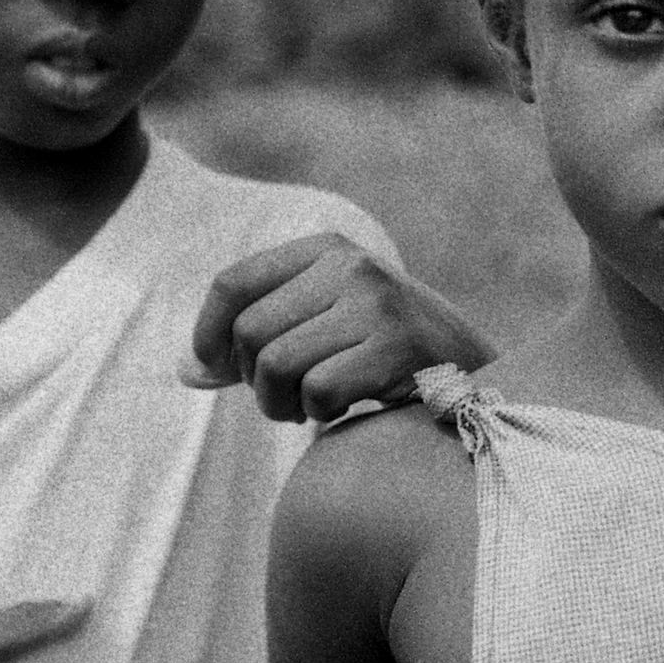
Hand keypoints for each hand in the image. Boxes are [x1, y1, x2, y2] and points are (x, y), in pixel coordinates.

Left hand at [179, 232, 492, 421]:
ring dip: (282, 404)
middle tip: (284, 398)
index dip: (209, 334)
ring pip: (276, 364)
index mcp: (327, 248)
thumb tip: (185, 370)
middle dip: (253, 380)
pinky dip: (320, 414)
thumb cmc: (384, 354)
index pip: (233, 283)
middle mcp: (351, 265)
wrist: (478, 373)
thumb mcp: (322, 326)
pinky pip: (318, 391)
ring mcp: (377, 303)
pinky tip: (346, 409)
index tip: (216, 369)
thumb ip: (254, 343)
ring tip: (311, 406)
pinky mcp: (398, 345)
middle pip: (249, 331)